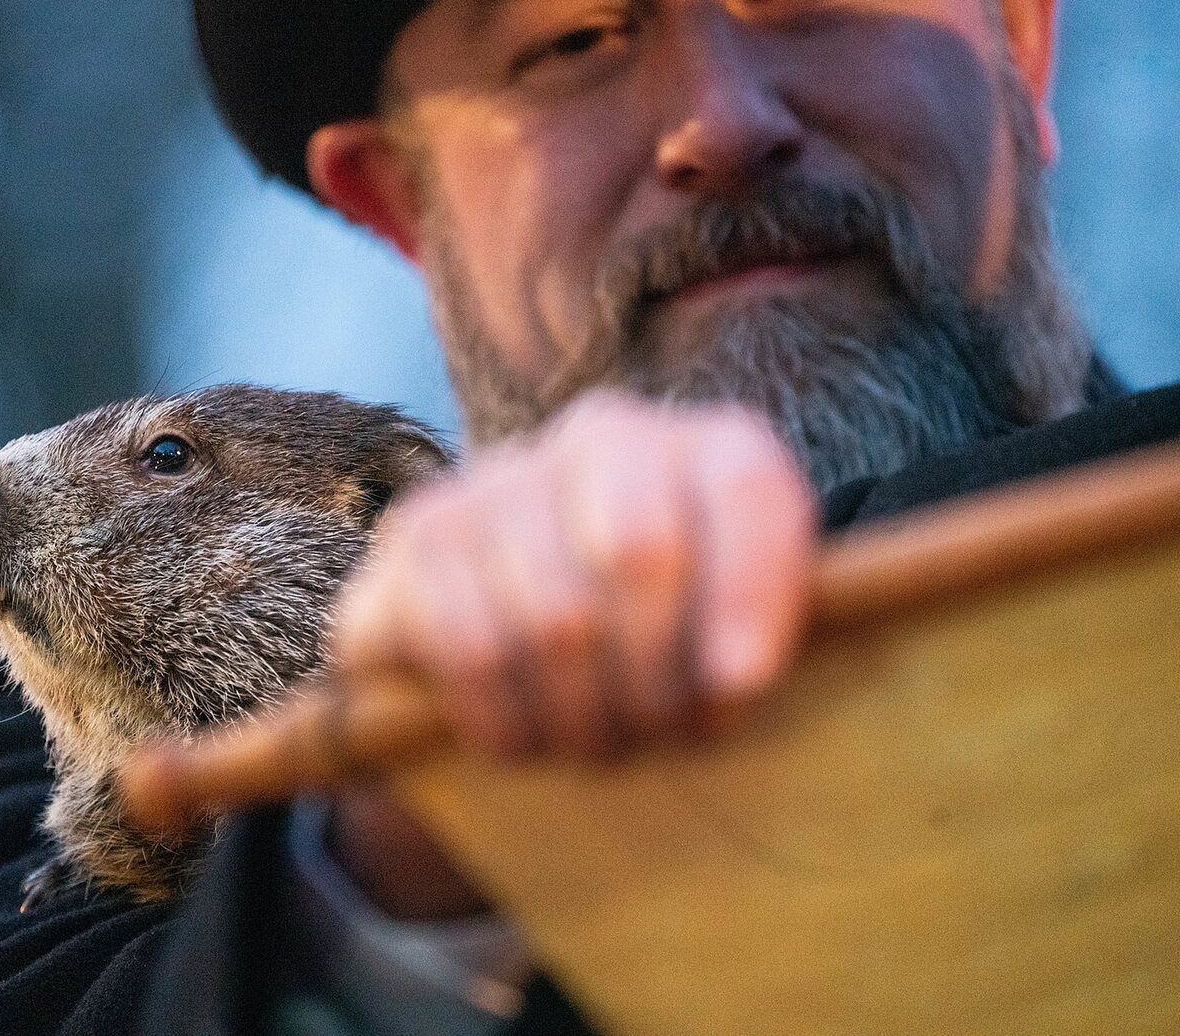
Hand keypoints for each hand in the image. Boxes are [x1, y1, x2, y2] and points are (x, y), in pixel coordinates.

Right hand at [325, 392, 814, 919]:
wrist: (535, 635)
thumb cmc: (669, 647)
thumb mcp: (746, 640)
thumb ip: (763, 642)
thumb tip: (730, 675)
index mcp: (707, 449)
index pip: (747, 491)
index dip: (752, 598)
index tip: (740, 688)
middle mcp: (603, 436)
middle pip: (639, 555)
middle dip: (657, 679)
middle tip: (660, 735)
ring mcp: (502, 476)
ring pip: (551, 615)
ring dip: (582, 714)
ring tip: (598, 743)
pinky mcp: (417, 532)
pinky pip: (465, 644)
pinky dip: (504, 716)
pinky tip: (525, 735)